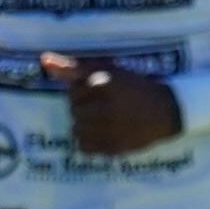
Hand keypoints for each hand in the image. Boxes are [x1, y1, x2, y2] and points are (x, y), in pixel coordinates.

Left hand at [41, 51, 183, 158]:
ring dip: (86, 125)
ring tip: (105, 120)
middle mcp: (105, 107)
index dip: (85, 92)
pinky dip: (91, 141)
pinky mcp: (112, 148)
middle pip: (74, 111)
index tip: (102, 92)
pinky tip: (105, 133)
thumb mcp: (107, 70)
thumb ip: (73, 66)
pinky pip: (84, 147)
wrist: (166, 111)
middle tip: (106, 106)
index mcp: (103, 84)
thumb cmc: (133, 87)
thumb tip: (43, 60)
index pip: (73, 92)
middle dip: (85, 108)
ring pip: (77, 130)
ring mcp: (109, 130)